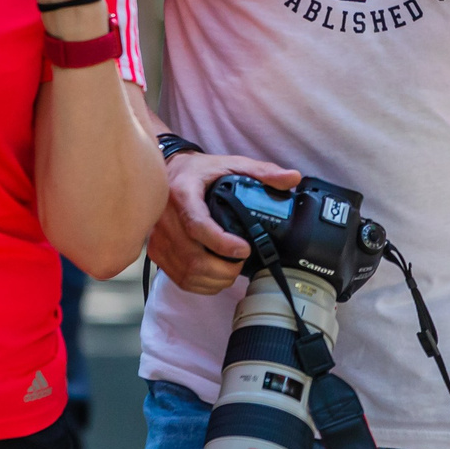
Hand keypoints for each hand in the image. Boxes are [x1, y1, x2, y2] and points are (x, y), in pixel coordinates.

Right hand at [150, 151, 301, 294]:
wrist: (167, 174)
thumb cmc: (199, 171)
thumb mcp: (230, 163)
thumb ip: (262, 171)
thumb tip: (292, 178)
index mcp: (182, 194)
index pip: (197, 225)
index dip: (222, 243)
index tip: (245, 249)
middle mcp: (166, 219)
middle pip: (193, 258)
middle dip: (223, 269)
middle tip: (241, 263)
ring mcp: (159, 238)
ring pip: (187, 273)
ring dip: (215, 280)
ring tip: (232, 270)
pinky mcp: (157, 252)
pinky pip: (179, 279)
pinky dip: (202, 285)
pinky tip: (216, 277)